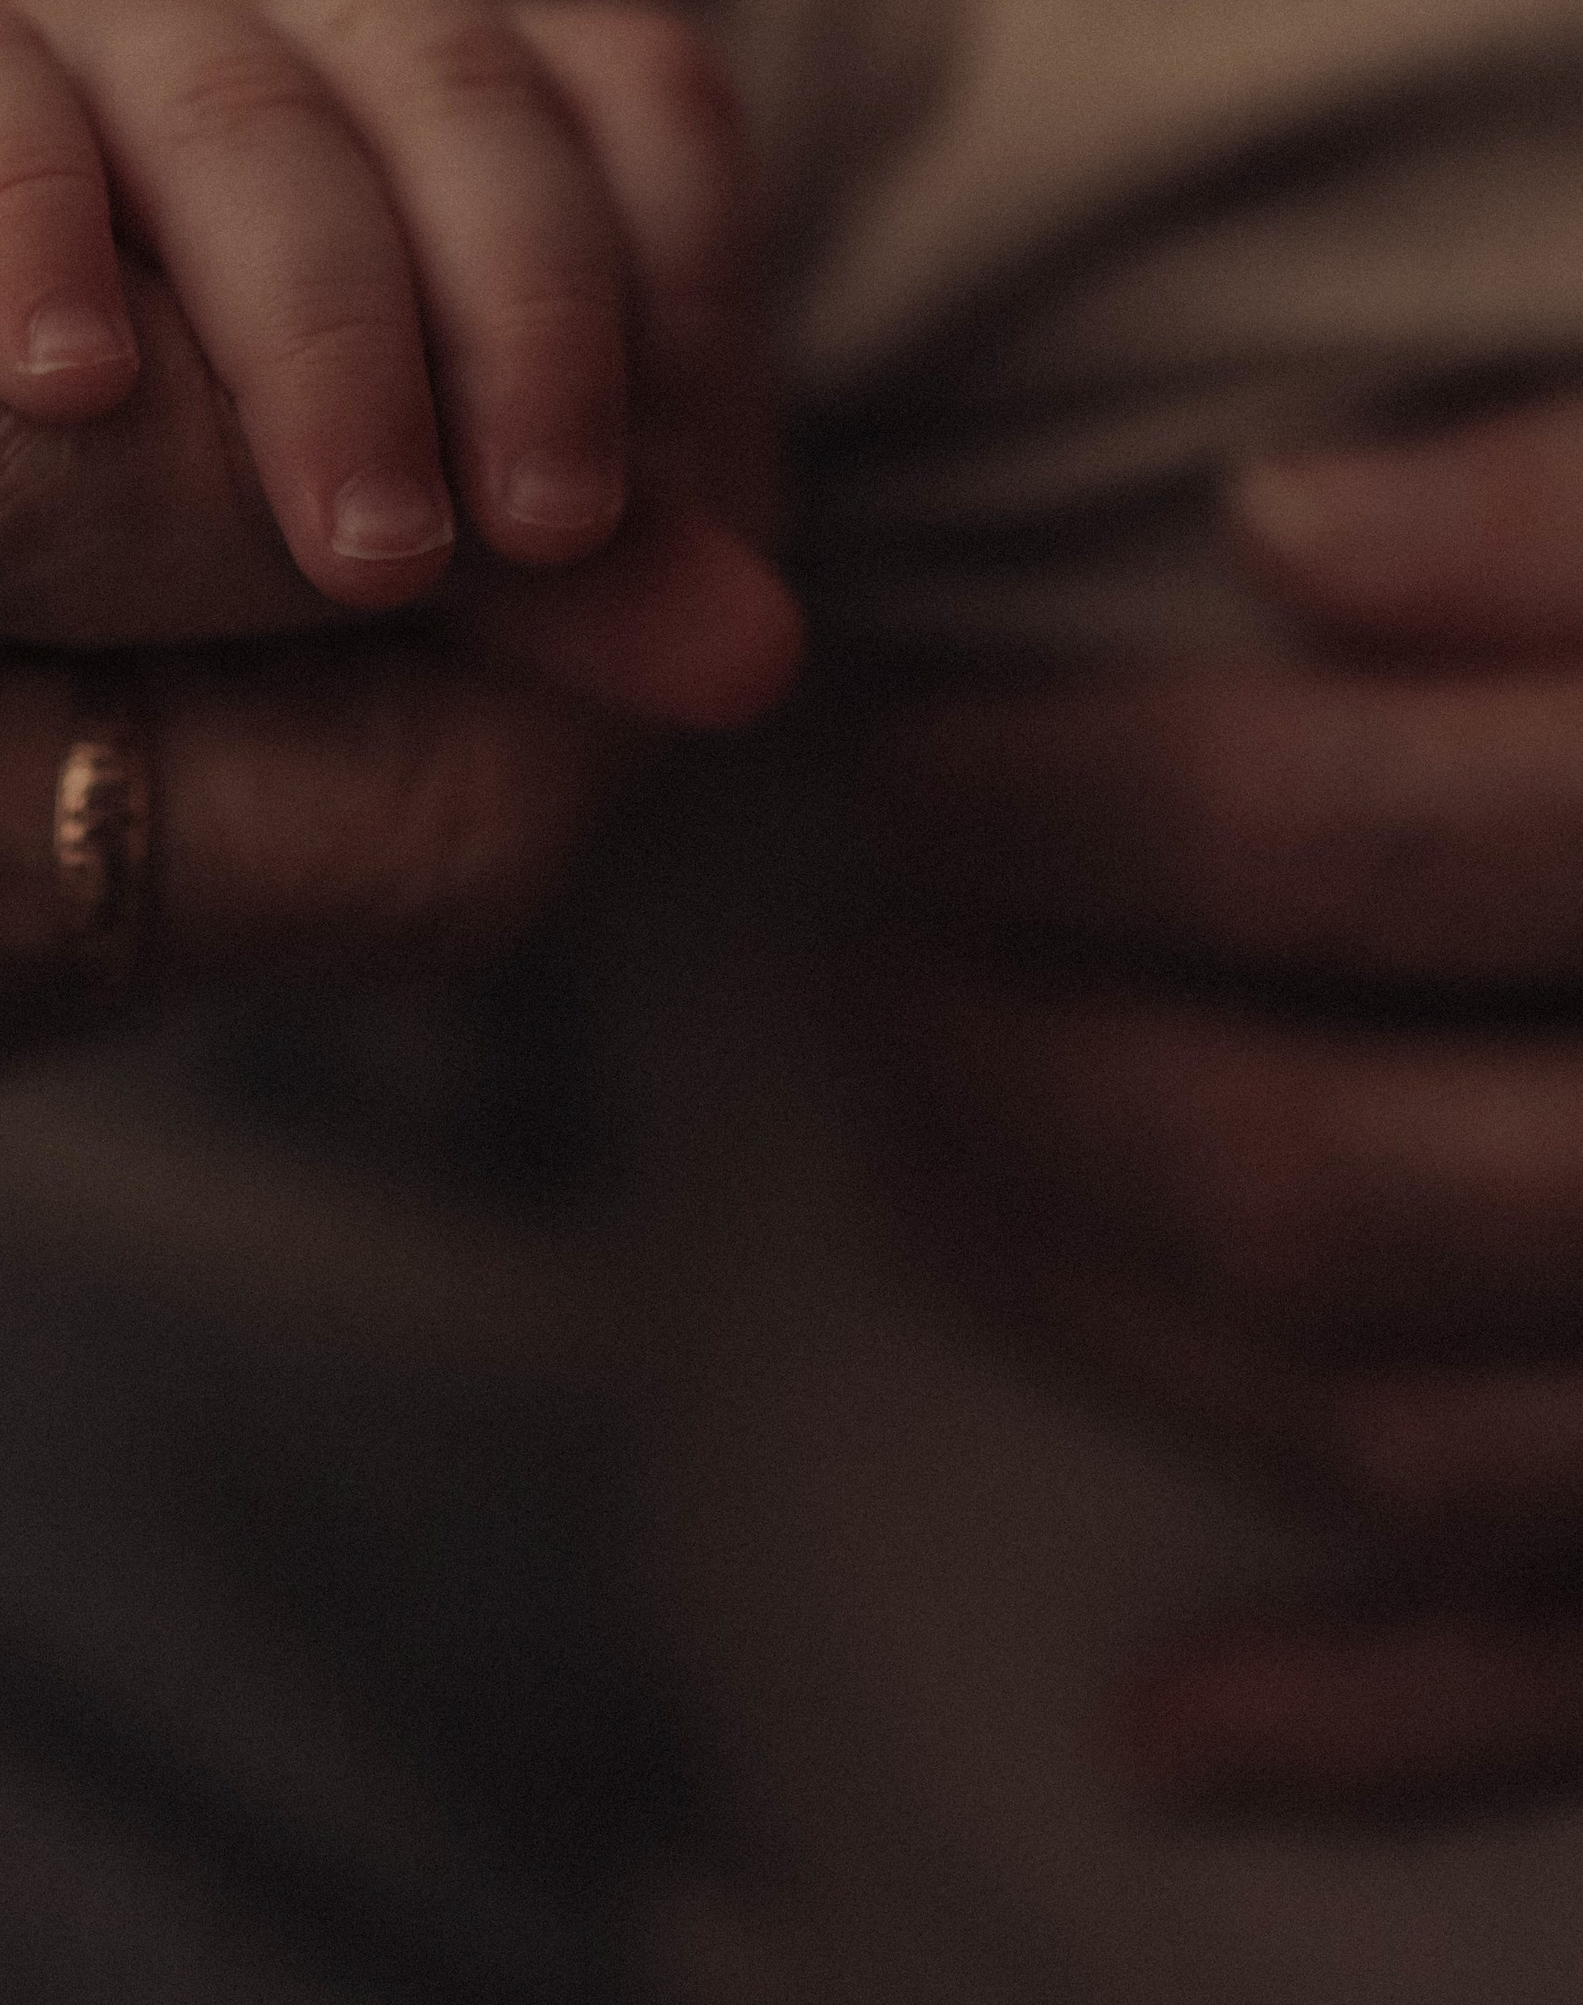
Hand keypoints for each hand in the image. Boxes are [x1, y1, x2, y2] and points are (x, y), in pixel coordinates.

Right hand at [0, 0, 795, 1158]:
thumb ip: (385, 89)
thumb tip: (751, 600)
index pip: (341, 525)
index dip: (554, 382)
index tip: (591, 285)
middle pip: (397, 819)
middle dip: (535, 567)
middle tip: (510, 378)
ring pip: (309, 905)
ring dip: (371, 650)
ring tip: (209, 425)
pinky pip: (139, 952)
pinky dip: (203, 736)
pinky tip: (58, 565)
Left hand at [844, 391, 1582, 1814]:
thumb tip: (1273, 529)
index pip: (1341, 842)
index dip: (1067, 801)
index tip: (902, 757)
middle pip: (1319, 1169)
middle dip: (1025, 1073)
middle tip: (863, 965)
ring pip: (1406, 1424)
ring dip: (1116, 1328)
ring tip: (929, 1175)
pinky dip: (1384, 1728)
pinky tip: (1167, 1740)